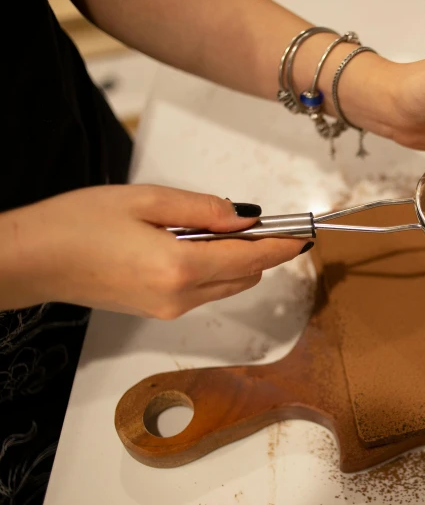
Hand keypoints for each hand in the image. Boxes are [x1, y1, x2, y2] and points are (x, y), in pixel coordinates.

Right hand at [0, 185, 308, 317]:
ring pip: (227, 286)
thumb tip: (247, 216)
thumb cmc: (80, 223)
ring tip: (208, 227)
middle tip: (251, 219)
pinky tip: (188, 244)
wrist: (33, 261)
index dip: (281, 247)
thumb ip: (203, 209)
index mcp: (181, 267)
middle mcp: (181, 297)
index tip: (304, 236)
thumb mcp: (145, 200)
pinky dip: (213, 269)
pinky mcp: (158, 312)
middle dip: (258, 250)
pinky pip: (204, 291)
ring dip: (234, 260)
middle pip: (245, 276)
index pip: (251, 259)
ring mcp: (169, 310)